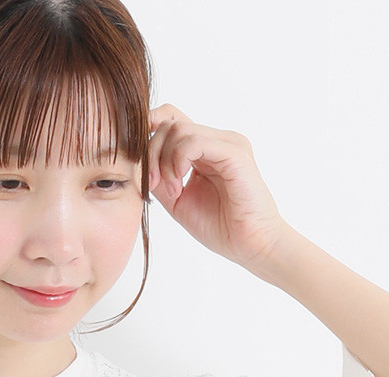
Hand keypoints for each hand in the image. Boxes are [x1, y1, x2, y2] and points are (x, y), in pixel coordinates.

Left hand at [146, 104, 293, 277]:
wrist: (250, 245)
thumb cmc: (221, 228)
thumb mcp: (177, 201)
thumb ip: (159, 178)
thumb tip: (137, 162)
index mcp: (205, 149)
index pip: (171, 120)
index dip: (149, 132)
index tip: (140, 166)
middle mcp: (217, 140)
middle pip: (169, 123)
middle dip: (151, 154)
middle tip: (154, 185)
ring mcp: (227, 142)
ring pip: (178, 129)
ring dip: (164, 162)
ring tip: (173, 191)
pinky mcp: (234, 151)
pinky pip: (194, 141)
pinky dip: (177, 161)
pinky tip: (179, 185)